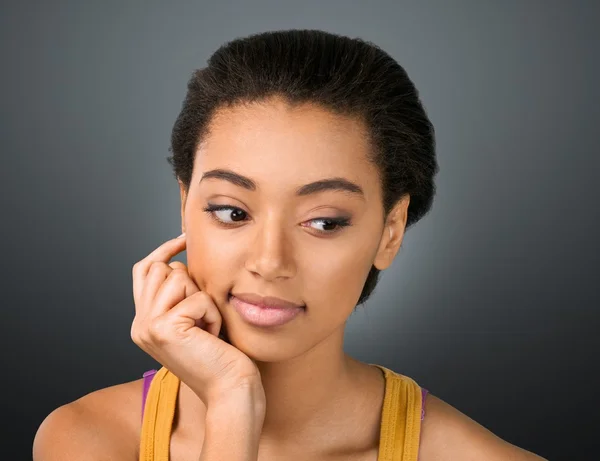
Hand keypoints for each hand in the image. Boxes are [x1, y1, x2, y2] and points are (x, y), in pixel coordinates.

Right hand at [130, 234, 264, 406]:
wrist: (230, 389)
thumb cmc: (220, 355)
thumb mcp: (193, 319)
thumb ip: (178, 295)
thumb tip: (180, 257)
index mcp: (143, 322)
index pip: (144, 270)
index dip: (163, 250)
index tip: (184, 238)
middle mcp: (139, 324)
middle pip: (163, 268)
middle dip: (192, 284)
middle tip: (203, 316)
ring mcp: (147, 326)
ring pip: (179, 277)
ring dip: (203, 300)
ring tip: (207, 327)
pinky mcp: (164, 329)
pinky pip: (197, 298)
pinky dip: (212, 314)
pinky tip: (212, 336)